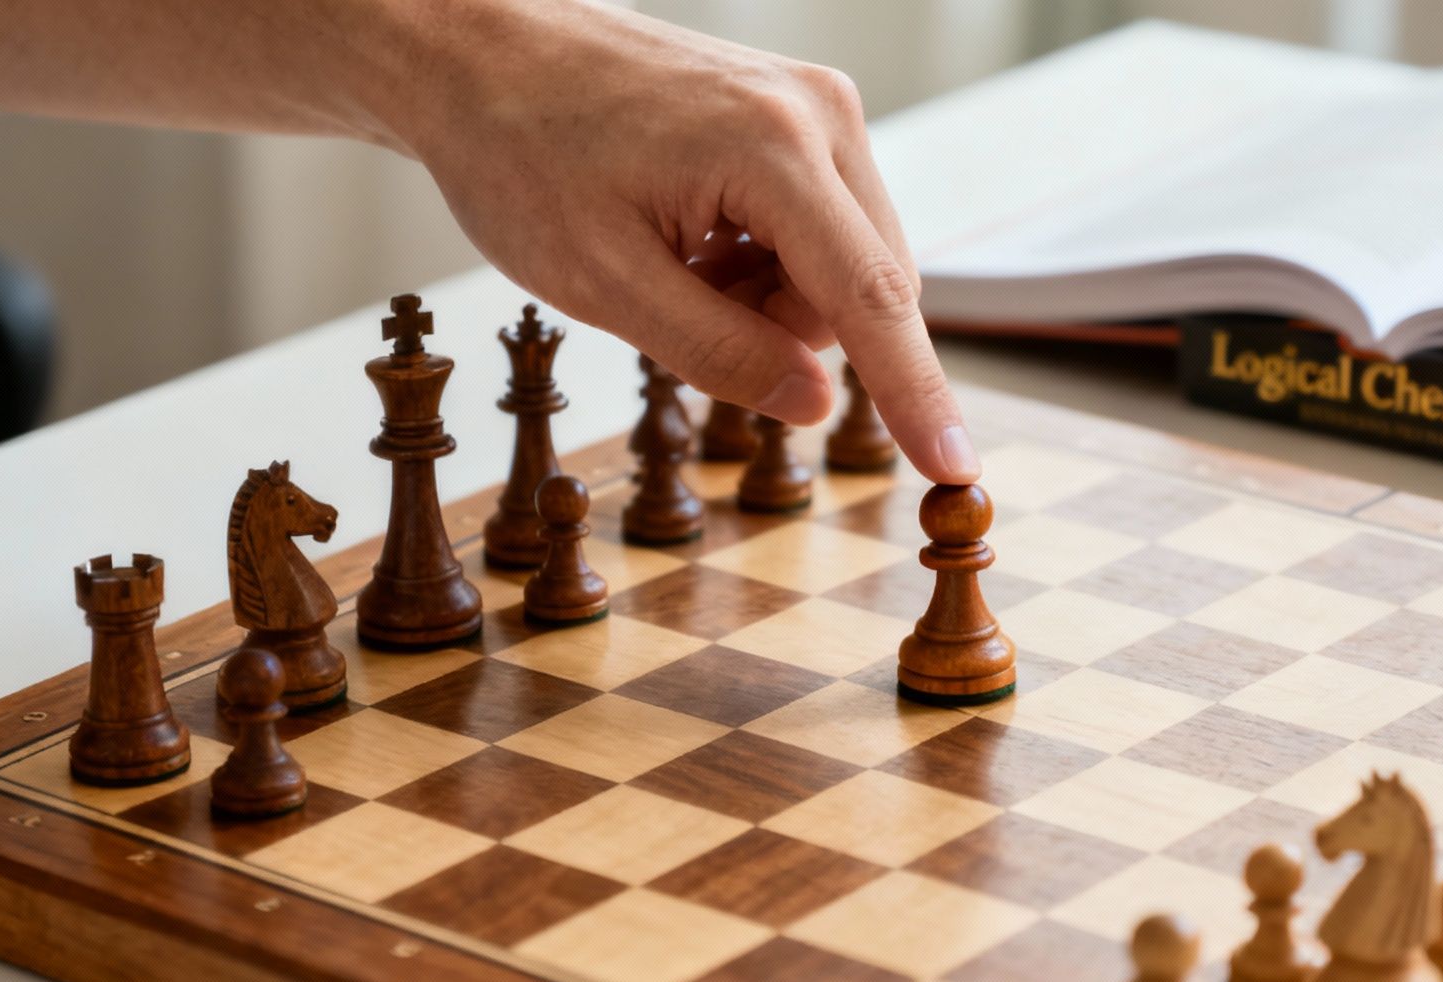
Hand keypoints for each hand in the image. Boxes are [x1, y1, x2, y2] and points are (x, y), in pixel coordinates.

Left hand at [398, 0, 979, 481]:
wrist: (484, 50)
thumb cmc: (522, 151)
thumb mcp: (604, 282)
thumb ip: (720, 351)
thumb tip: (815, 404)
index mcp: (774, 149)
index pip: (873, 300)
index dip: (916, 396)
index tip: (957, 469)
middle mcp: (820, 114)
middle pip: (869, 287)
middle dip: (791, 332)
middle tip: (681, 309)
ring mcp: (818, 107)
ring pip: (848, 267)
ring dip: (775, 300)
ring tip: (676, 265)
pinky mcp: (803, 113)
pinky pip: (825, 230)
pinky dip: (768, 264)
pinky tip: (693, 240)